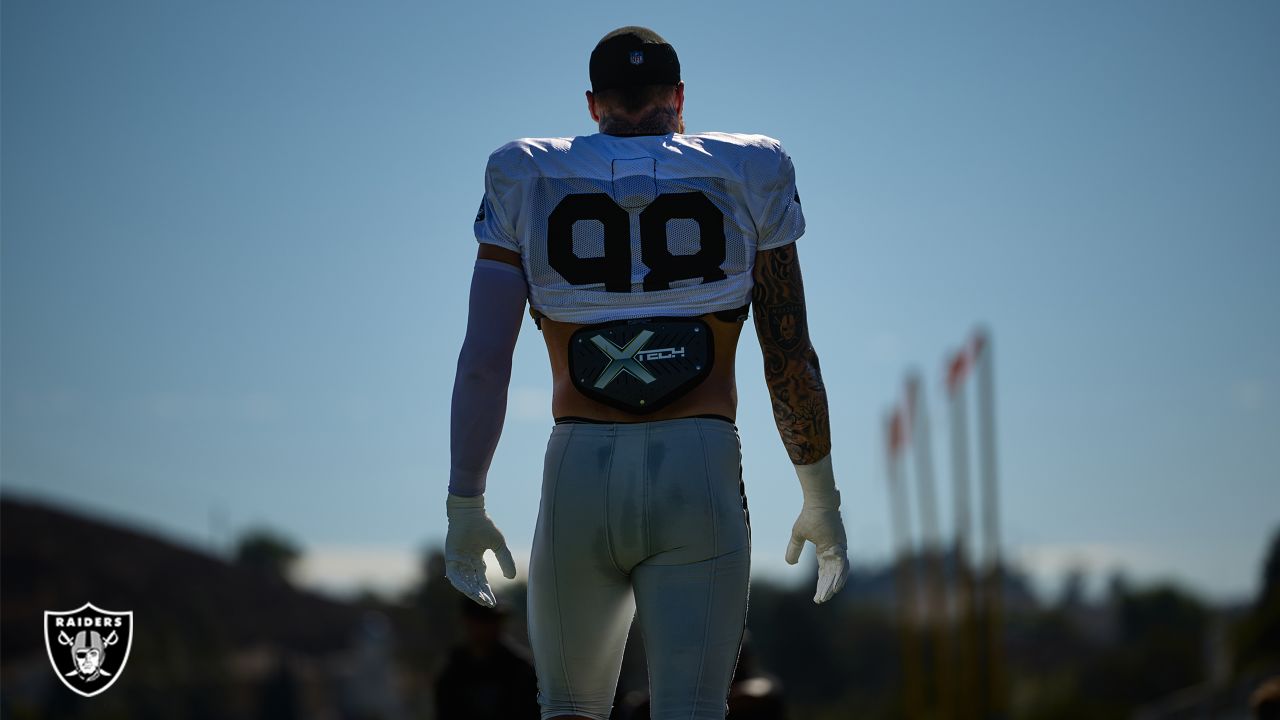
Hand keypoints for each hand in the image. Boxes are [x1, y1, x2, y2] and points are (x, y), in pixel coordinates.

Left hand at [445, 493, 516, 606]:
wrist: (470, 512)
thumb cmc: (484, 525)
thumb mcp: (499, 545)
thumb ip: (505, 560)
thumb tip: (511, 578)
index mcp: (477, 562)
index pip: (481, 582)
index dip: (486, 592)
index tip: (493, 603)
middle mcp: (467, 564)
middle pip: (473, 584)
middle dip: (479, 595)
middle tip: (486, 604)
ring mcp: (458, 561)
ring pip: (463, 582)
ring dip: (470, 591)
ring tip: (478, 599)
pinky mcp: (450, 557)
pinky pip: (454, 574)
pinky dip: (460, 582)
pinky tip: (467, 589)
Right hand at [785, 455, 849, 603]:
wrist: (819, 502)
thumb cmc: (810, 515)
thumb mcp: (798, 535)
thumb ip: (794, 549)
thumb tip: (790, 564)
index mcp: (825, 551)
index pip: (824, 572)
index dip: (821, 584)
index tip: (817, 597)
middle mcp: (835, 552)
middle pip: (832, 575)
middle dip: (826, 588)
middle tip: (821, 600)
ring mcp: (840, 549)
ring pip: (838, 572)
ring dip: (833, 585)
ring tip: (827, 596)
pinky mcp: (841, 546)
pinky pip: (841, 565)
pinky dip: (839, 576)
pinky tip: (835, 586)